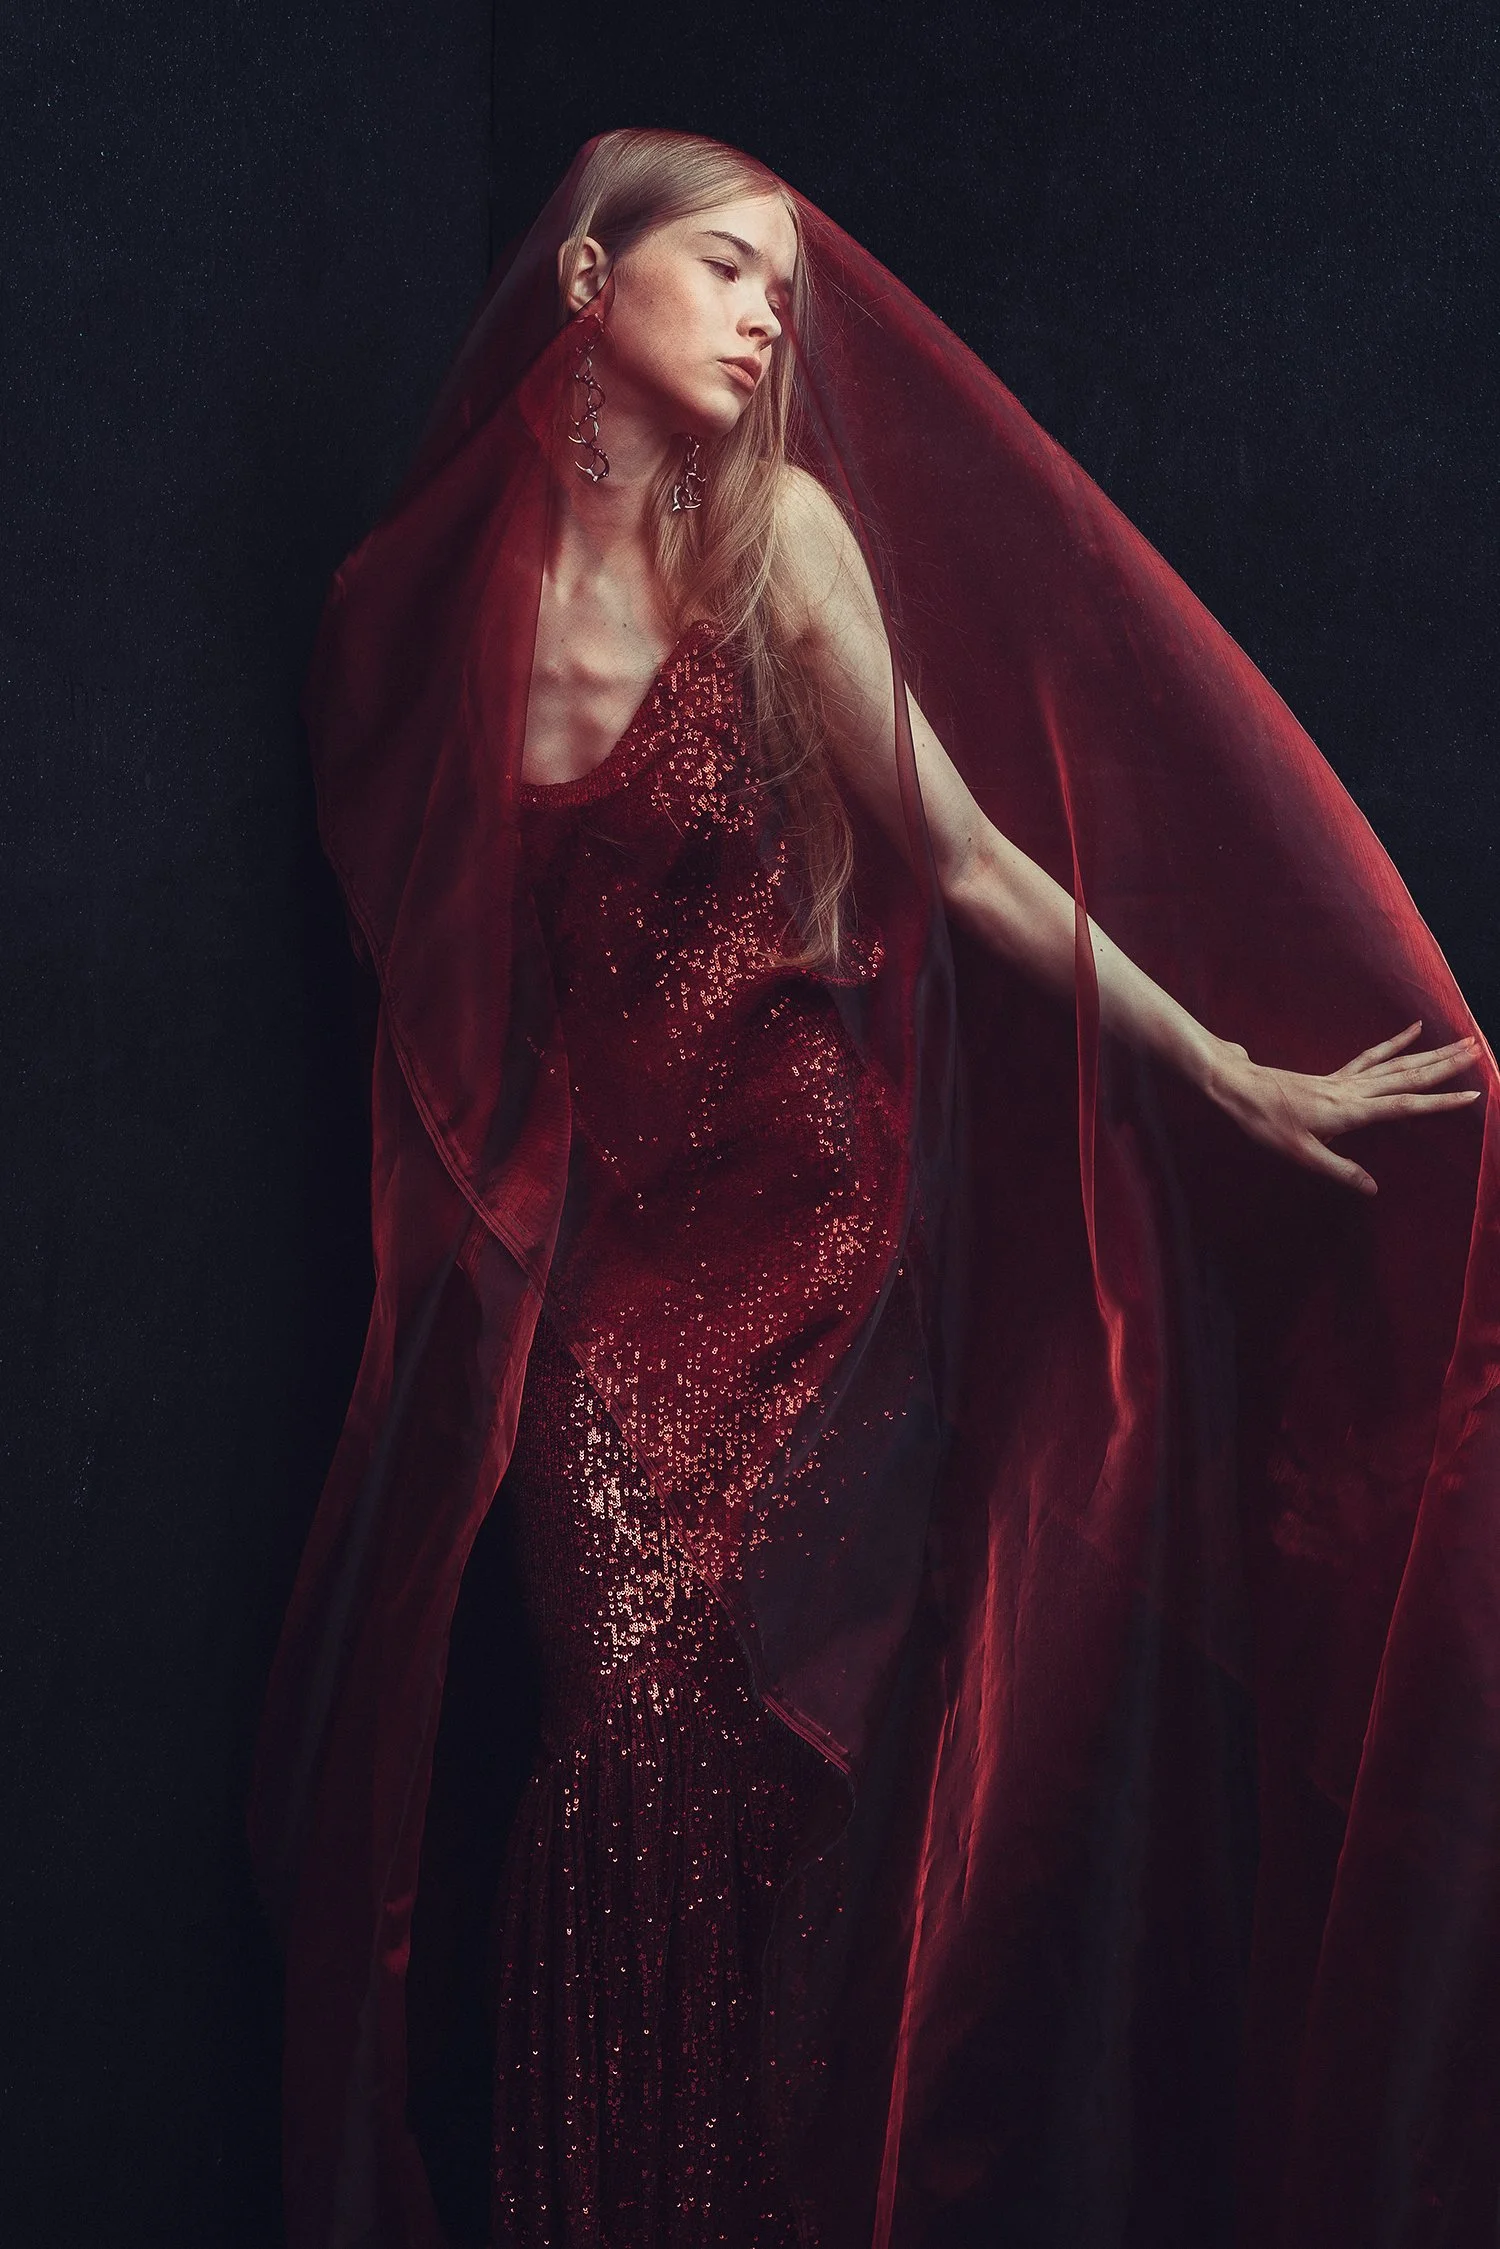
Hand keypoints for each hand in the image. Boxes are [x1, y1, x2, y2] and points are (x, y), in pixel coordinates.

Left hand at [1203, 1019, 1484, 1196]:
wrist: (1238, 1088)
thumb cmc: (1265, 1123)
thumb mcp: (1300, 1155)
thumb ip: (1339, 1170)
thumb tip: (1373, 1189)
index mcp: (1351, 1110)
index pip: (1406, 1104)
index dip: (1441, 1101)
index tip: (1474, 1094)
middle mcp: (1353, 1090)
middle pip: (1409, 1075)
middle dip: (1446, 1065)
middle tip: (1478, 1050)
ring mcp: (1345, 1080)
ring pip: (1397, 1063)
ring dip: (1430, 1053)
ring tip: (1458, 1041)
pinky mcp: (1334, 1076)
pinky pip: (1371, 1056)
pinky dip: (1394, 1043)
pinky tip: (1411, 1030)